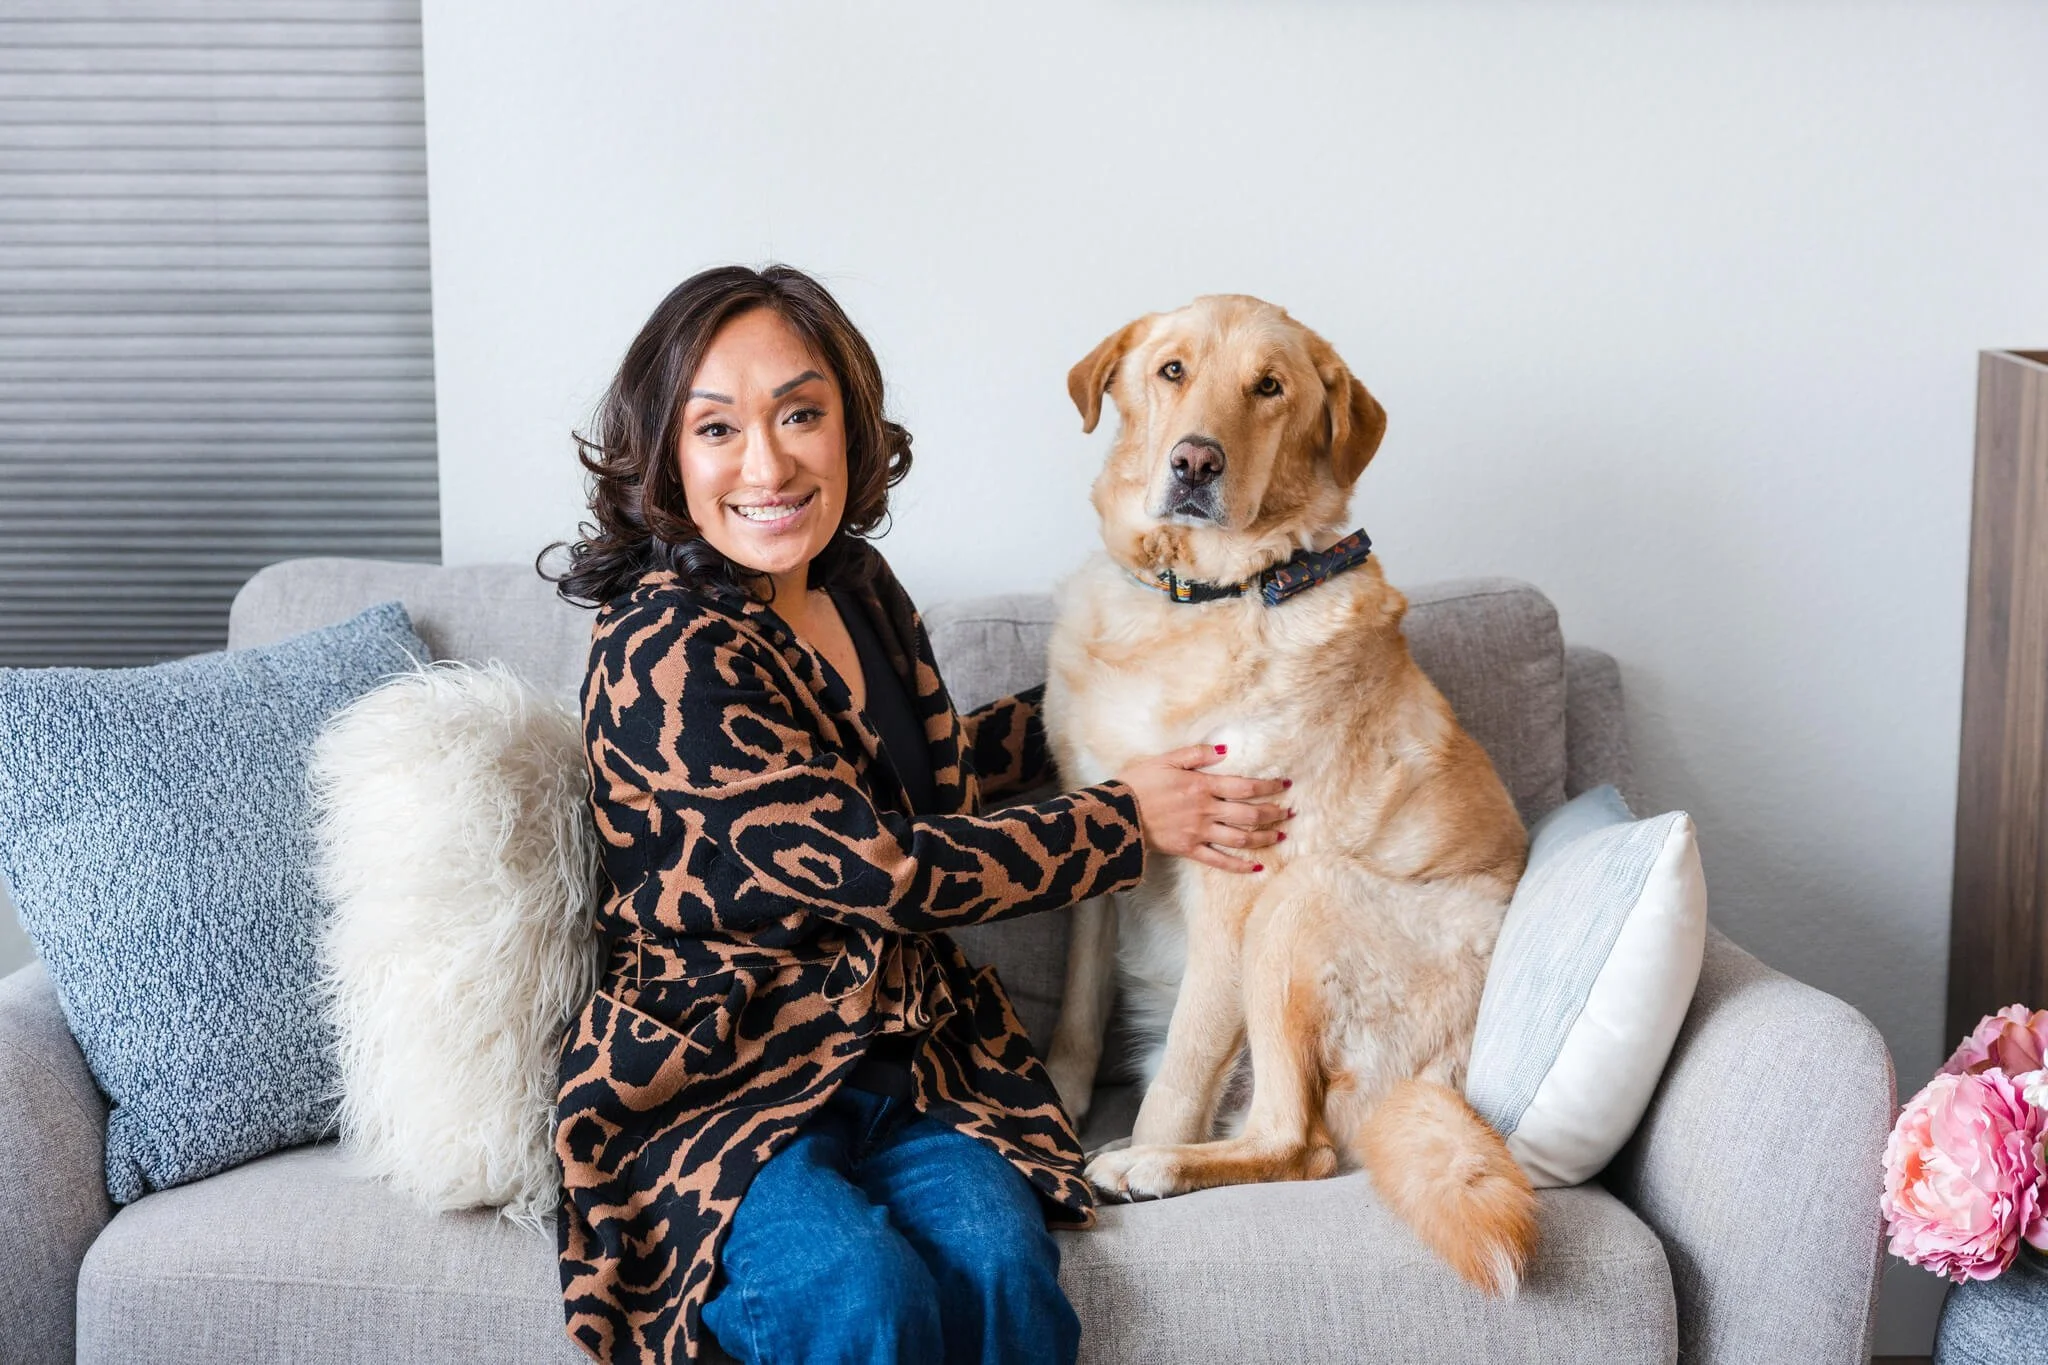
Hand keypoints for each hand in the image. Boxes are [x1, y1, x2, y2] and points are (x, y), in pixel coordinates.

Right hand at [1113, 744, 1291, 873]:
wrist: (1116, 814)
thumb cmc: (1138, 783)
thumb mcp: (1165, 759)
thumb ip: (1196, 754)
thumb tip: (1224, 750)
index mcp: (1202, 786)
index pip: (1245, 786)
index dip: (1268, 786)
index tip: (1285, 785)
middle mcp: (1206, 810)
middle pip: (1249, 814)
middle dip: (1273, 813)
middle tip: (1290, 812)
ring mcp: (1199, 833)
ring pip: (1240, 838)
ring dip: (1264, 837)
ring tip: (1280, 836)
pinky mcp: (1188, 850)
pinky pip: (1219, 861)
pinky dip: (1239, 865)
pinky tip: (1256, 867)